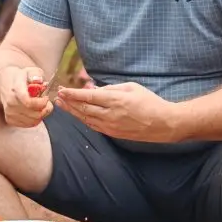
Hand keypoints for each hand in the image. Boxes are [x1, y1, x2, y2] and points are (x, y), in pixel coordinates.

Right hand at [0, 66, 52, 127]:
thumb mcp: (29, 70)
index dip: (42, 103)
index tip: (46, 97)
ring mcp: (9, 112)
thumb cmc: (21, 77)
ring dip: (41, 114)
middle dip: (45, 109)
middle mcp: (10, 103)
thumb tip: (39, 80)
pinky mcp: (9, 119)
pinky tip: (34, 110)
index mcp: (15, 89)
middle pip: (34, 114)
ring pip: (33, 121)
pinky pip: (28, 124)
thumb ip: (36, 74)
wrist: (4, 83)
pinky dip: (35, 119)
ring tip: (40, 105)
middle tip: (46, 101)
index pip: (29, 102)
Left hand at [55, 82, 177, 141]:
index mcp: (116, 100)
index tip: (62, 89)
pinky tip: (76, 114)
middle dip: (69, 101)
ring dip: (72, 111)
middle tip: (58, 95)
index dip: (73, 93)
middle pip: (83, 108)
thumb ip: (110, 88)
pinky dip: (83, 119)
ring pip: (86, 118)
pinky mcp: (113, 134)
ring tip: (61, 104)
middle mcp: (111, 114)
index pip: (88, 96)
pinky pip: (93, 126)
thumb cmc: (149, 101)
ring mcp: (111, 126)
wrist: (164, 123)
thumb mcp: (131, 87)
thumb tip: (93, 89)